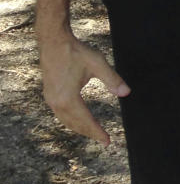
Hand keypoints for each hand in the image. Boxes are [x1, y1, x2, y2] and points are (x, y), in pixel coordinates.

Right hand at [38, 31, 129, 147]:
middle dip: (90, 133)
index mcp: (68, 98)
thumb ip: (112, 79)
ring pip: (66, 121)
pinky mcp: (49, 95)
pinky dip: (71, 121)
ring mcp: (50, 100)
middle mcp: (57, 103)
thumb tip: (126, 93)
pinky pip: (60, 114)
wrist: (53, 42)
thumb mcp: (97, 63)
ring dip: (80, 128)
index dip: (97, 132)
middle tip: (104, 140)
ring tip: (93, 132)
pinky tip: (78, 120)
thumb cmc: (76, 52)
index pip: (86, 120)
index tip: (108, 141)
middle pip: (75, 124)